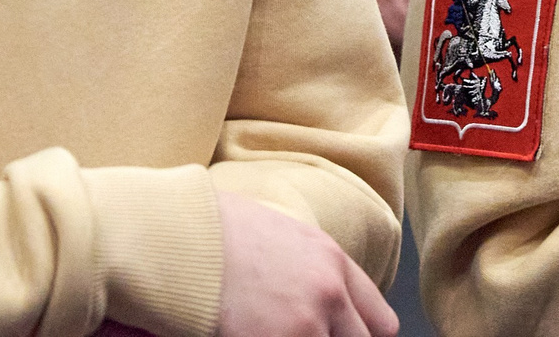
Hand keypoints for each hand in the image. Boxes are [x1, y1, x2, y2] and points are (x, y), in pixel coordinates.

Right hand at [214, 191, 397, 336]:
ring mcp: (304, 326)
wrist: (177, 237)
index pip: (380, 323)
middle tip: (304, 334)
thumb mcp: (283, 236)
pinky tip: (249, 336)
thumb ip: (313, 271)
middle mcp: (328, 295)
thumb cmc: (216, 232)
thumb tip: (322, 304)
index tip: (338, 336)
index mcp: (333, 263)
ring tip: (269, 329)